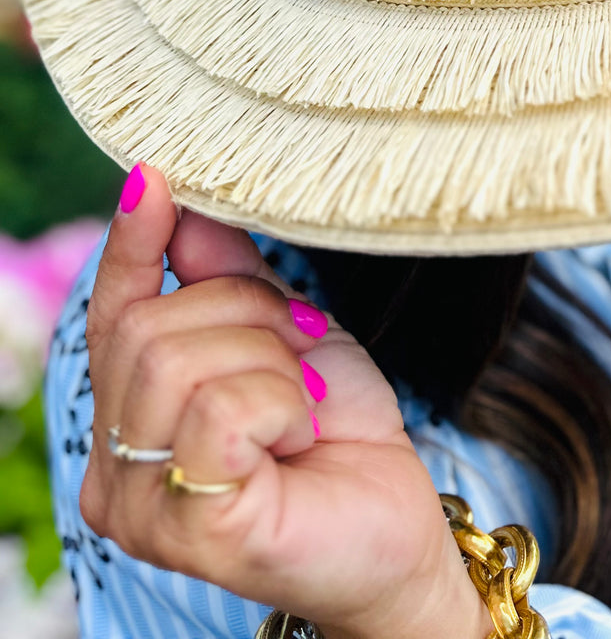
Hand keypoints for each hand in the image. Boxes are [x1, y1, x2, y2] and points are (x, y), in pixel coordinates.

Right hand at [81, 165, 491, 638]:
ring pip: (181, 363)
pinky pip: (222, 411)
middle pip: (151, 329)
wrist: (398, 521)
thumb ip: (227, 274)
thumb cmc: (337, 430)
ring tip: (303, 403)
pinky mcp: (192, 531)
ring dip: (270, 364)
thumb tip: (178, 198)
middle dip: (248, 316)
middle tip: (301, 355)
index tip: (153, 178)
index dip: (132, 244)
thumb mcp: (285, 329)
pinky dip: (281, 403)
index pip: (111, 314)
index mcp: (128, 416)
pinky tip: (300, 437)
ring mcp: (143, 508)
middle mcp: (114, 468)